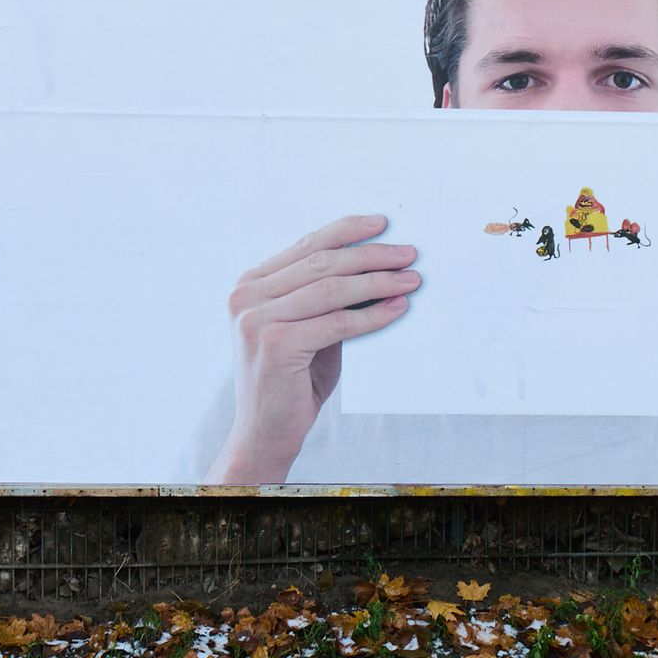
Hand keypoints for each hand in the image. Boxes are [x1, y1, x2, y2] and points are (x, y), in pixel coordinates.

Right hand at [205, 215, 419, 484]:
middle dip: (371, 255)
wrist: (264, 433)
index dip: (347, 231)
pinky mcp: (276, 344)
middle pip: (323, 263)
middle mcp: (246, 297)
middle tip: (408, 254)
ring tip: (411, 279)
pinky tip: (398, 308)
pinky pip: (338, 322)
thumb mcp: (305, 329)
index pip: (306, 246)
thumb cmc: (291, 381)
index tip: (382, 223)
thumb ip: (325, 298)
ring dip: (379, 281)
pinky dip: (373, 315)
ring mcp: (256, 320)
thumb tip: (378, 267)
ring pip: (333, 289)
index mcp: (249, 285)